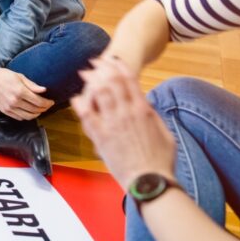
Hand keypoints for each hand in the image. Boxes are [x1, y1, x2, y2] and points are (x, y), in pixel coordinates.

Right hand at [0, 58, 52, 119]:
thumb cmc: (4, 75)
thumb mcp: (20, 76)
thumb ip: (32, 85)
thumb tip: (44, 90)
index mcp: (20, 91)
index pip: (38, 102)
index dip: (47, 103)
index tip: (51, 102)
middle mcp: (15, 101)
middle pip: (34, 110)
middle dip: (44, 109)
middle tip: (47, 106)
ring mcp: (9, 107)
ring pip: (28, 116)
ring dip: (36, 114)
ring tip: (40, 110)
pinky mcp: (4, 111)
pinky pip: (19, 117)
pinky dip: (27, 116)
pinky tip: (30, 112)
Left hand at [71, 56, 175, 187]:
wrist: (150, 181)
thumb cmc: (160, 161)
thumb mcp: (163, 132)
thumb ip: (152, 116)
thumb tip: (144, 105)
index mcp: (143, 109)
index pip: (129, 79)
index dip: (119, 66)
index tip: (112, 59)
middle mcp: (127, 112)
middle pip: (112, 81)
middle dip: (102, 68)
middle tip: (94, 62)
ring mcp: (112, 124)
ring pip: (99, 93)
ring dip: (91, 80)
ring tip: (84, 73)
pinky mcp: (101, 137)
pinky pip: (87, 115)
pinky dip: (80, 103)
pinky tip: (75, 98)